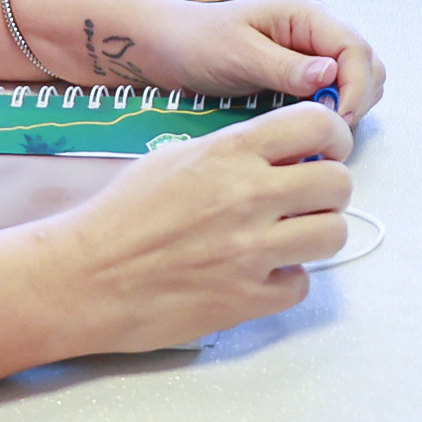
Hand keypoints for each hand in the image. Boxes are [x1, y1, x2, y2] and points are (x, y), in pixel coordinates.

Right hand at [43, 106, 353, 351]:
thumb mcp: (178, 158)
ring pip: (333, 234)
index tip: (327, 150)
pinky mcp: (246, 298)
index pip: (318, 123)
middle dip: (328, 190)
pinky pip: (301, 285)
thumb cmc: (123, 215)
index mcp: (229, 152)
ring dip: (316, 235)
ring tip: (287, 238)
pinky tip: (258, 275)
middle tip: (306, 200)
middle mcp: (248, 196)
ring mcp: (251, 251)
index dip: (334, 137)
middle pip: (338, 183)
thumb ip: (237, 152)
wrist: (83, 277)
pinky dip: (285, 281)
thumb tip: (287, 153)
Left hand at [156, 0, 383, 122]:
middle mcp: (317, 30)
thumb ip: (285, 67)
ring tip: (319, 126)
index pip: (355, 48)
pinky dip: (334, 109)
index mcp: (306, 15)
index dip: (355, 86)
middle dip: (357, 98)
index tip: (339, 118)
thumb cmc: (198, 41)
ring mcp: (313, 52)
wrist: (171, 47)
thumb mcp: (239, 54)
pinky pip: (336, 91)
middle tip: (331, 128)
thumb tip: (329, 76)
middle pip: (366, 64)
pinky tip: (310, 122)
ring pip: (358, 80)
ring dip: (349, 105)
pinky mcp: (304, 73)